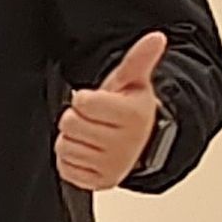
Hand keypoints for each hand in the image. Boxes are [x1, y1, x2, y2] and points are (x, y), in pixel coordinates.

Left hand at [56, 32, 166, 191]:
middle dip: (77, 119)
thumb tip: (156, 38)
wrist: (140, 144)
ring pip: (65, 147)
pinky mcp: (99, 183)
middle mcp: (125, 145)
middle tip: (94, 120)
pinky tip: (88, 152)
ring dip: (73, 140)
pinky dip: (71, 160)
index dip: (85, 100)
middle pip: (70, 124)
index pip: (82, 102)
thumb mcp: (132, 83)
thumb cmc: (128, 110)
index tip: (97, 102)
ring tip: (92, 135)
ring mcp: (112, 166)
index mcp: (133, 116)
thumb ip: (139, 60)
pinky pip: (65, 168)